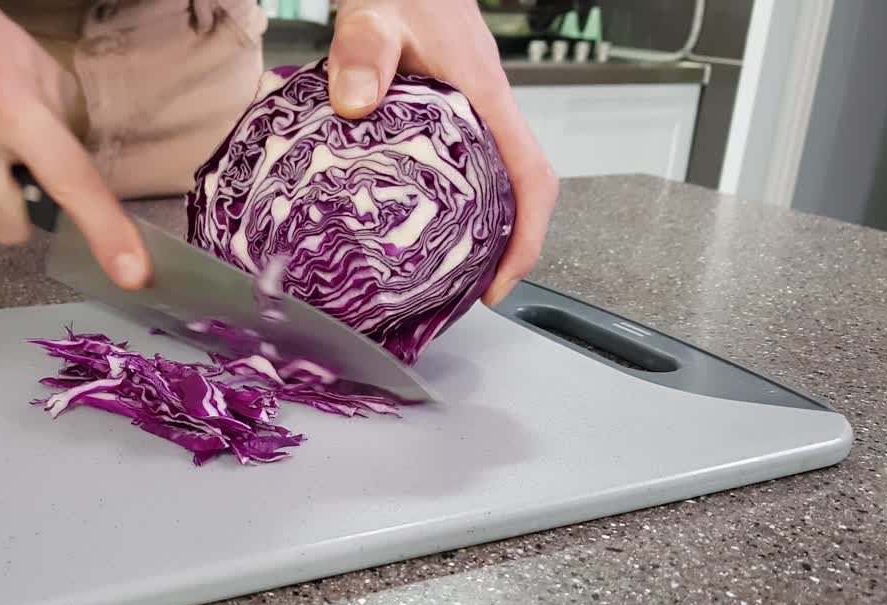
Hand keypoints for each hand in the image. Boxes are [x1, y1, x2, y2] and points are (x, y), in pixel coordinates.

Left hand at [327, 0, 558, 304]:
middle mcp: (483, 108)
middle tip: (457, 294)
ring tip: (433, 272)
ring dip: (472, 229)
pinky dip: (442, 199)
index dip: (526, 238)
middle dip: (498, 251)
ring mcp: (465, 110)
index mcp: (483, 95)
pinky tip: (401, 213)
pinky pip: (456, 164)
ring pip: (486, 182)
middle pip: (515, 193)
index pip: (531, 177)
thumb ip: (364, 52)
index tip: (499, 283)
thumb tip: (356, 105)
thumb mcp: (376, 12)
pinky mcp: (442, 107)